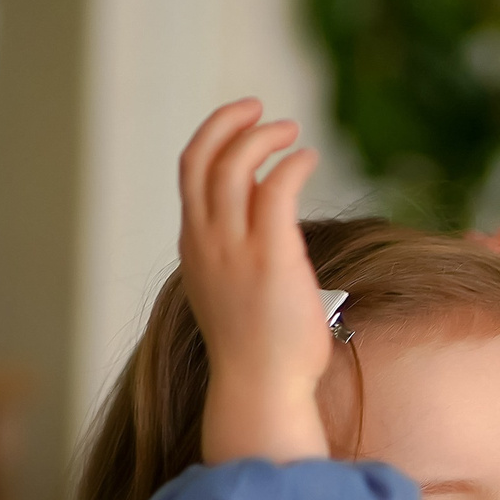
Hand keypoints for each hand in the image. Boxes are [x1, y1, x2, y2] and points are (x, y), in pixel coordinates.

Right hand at [178, 99, 329, 464]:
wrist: (259, 388)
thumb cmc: (258, 349)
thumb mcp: (233, 291)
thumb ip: (238, 251)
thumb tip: (267, 214)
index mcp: (194, 246)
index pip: (191, 172)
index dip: (214, 138)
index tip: (242, 126)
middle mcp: (206, 241)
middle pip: (204, 156)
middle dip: (230, 122)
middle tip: (263, 111)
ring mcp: (234, 248)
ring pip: (236, 164)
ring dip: (264, 137)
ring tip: (291, 133)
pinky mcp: (271, 256)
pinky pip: (276, 187)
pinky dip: (291, 163)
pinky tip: (308, 160)